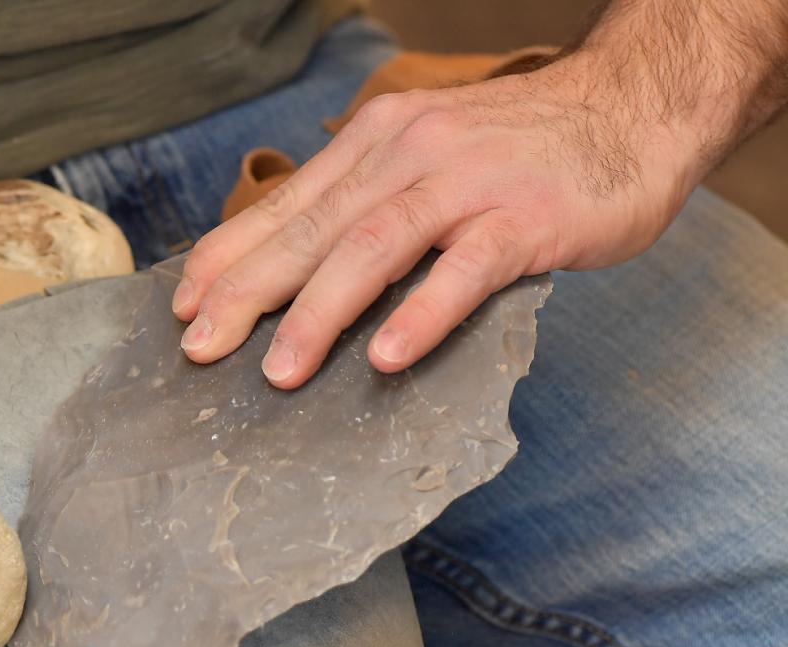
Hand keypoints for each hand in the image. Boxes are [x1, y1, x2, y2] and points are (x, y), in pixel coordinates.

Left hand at [172, 51, 703, 387]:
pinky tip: (385, 355)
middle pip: (312, 229)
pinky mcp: (526, 217)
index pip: (285, 205)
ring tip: (280, 371)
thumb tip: (292, 270)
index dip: (227, 256)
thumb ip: (364, 204)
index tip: (183, 307)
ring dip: (319, 312)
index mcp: (374, 143)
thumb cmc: (515, 151)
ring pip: (374, 246)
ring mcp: (467, 183)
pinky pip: (465, 269)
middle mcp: (408, 153)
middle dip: (247, 292)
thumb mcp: (423, 159)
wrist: (632, 107)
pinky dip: (421, 312)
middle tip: (199, 348)